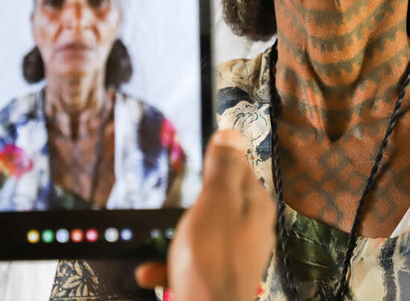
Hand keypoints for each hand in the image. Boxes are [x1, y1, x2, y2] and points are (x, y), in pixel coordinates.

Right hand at [135, 129, 274, 300]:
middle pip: (219, 202)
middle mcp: (251, 230)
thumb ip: (222, 168)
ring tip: (166, 247)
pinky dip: (171, 266)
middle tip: (176, 209)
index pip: (240, 168)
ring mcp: (236, 256)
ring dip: (177, 239)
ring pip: (202, 234)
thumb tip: (232, 132)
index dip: (217, 163)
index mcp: (255, 206)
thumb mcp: (215, 202)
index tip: (198, 163)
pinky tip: (154, 271)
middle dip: (192, 205)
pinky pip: (191, 263)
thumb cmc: (211, 260)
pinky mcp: (218, 278)